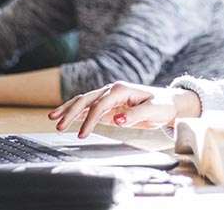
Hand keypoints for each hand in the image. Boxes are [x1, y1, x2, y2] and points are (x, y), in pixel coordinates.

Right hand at [48, 82, 200, 138]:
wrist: (169, 103)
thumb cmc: (163, 105)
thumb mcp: (153, 110)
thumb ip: (135, 115)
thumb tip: (116, 119)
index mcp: (120, 89)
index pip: (100, 105)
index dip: (89, 120)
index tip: (81, 134)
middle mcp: (112, 91)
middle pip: (86, 99)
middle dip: (70, 111)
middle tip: (57, 124)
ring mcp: (109, 98)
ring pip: (84, 102)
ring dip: (69, 110)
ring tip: (54, 119)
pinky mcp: (109, 107)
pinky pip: (90, 109)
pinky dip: (77, 114)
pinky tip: (66, 119)